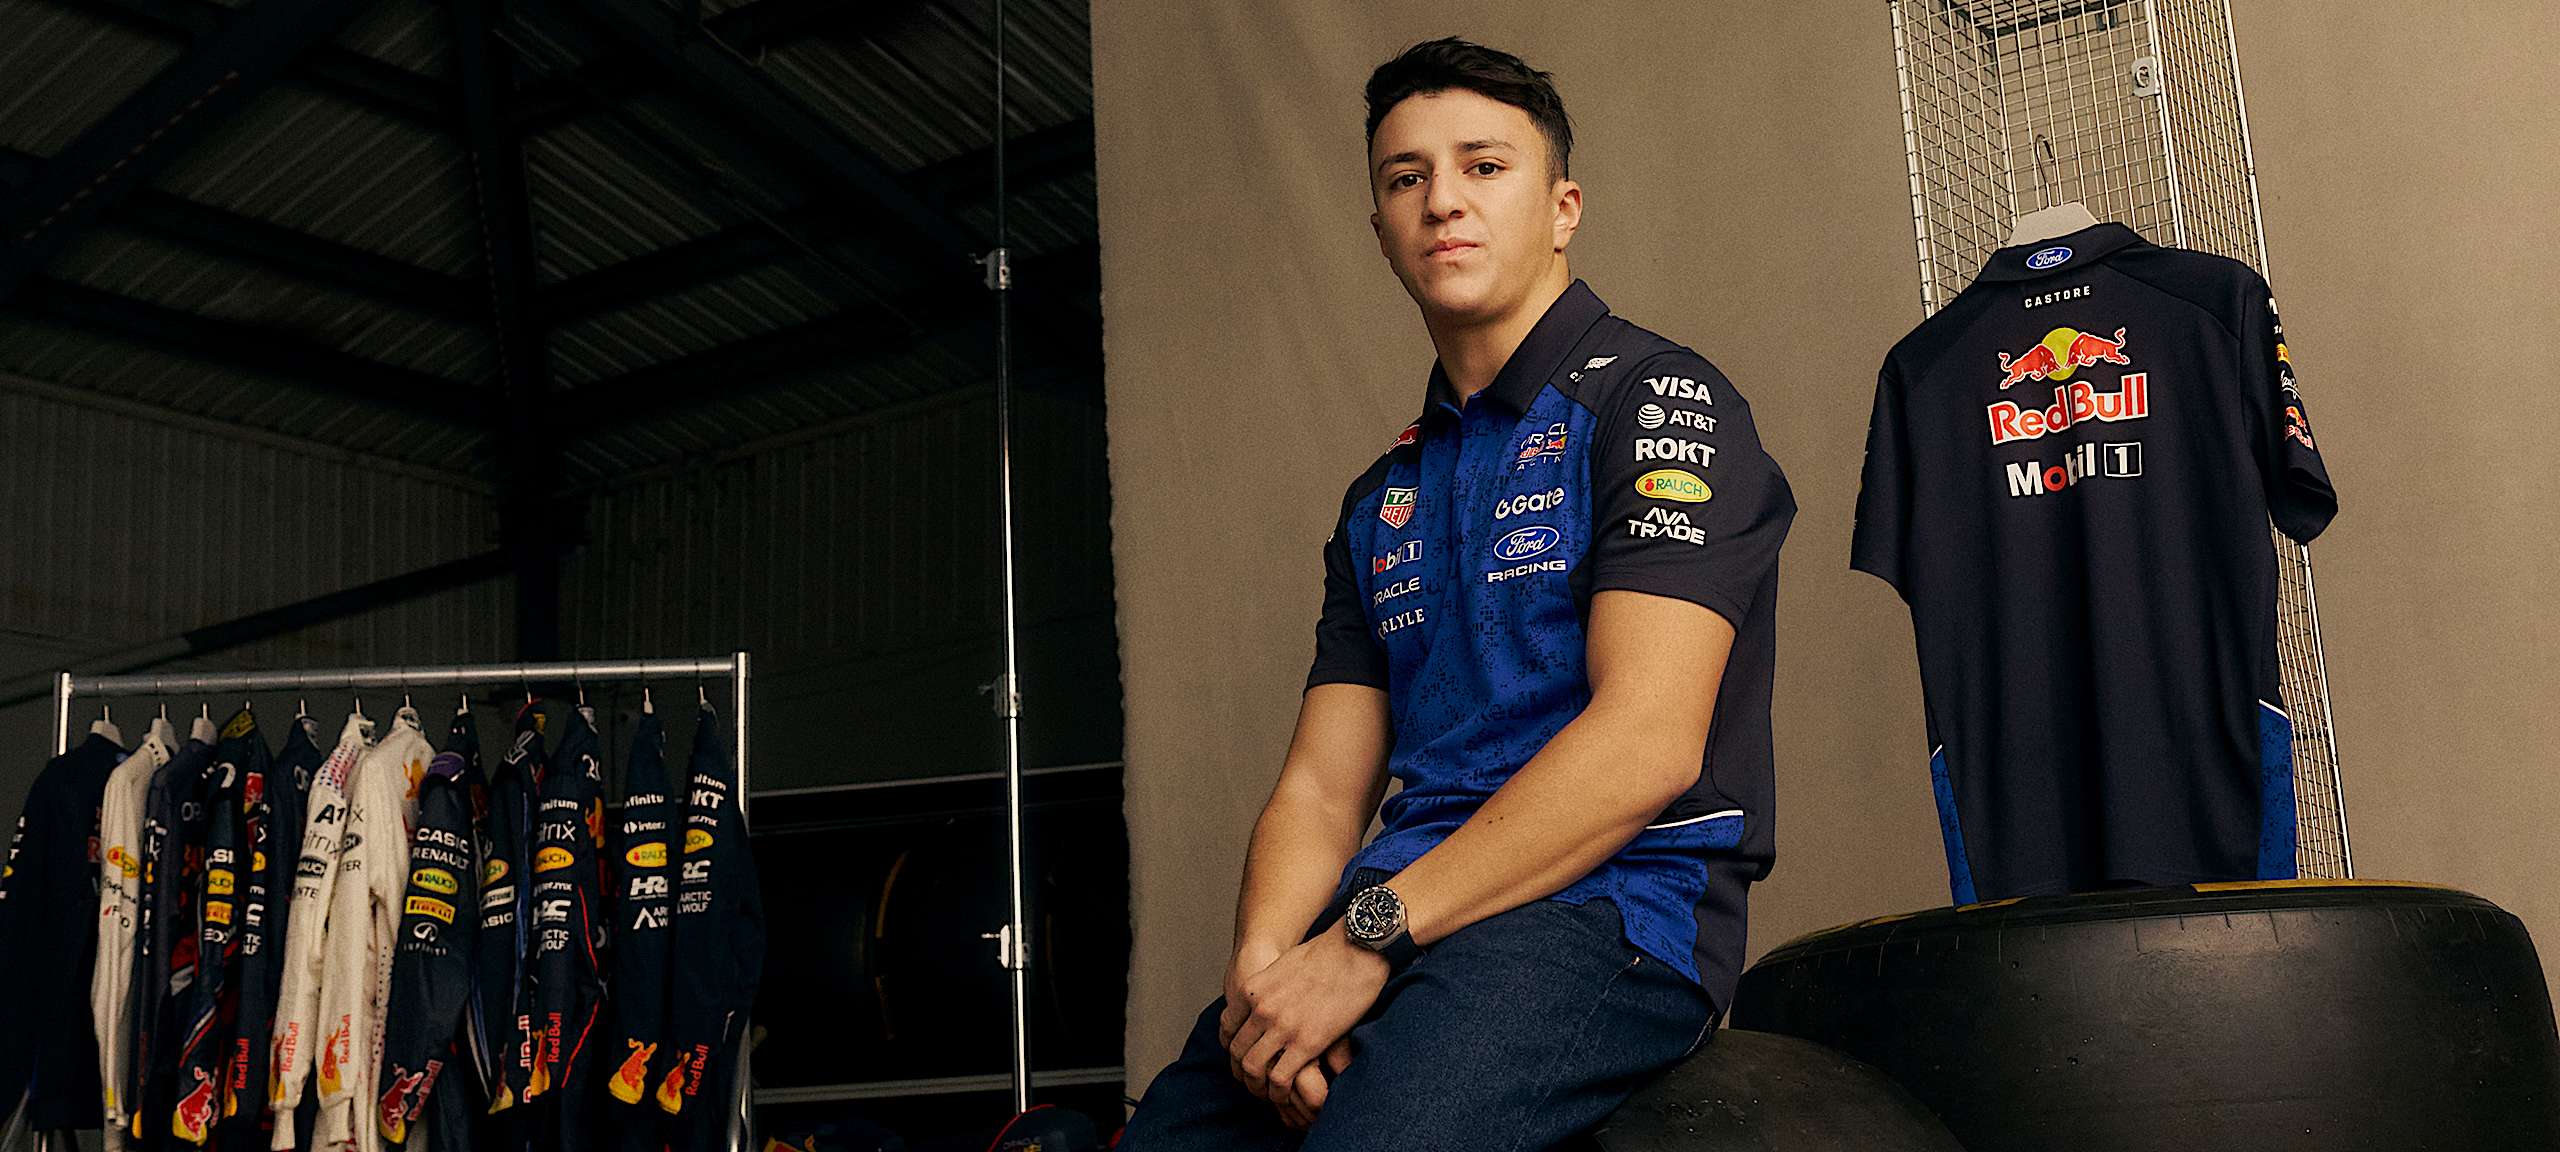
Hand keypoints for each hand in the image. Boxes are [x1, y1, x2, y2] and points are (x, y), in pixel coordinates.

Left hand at [1221, 928, 1388, 1111]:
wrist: (1356, 948)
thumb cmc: (1327, 952)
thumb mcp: (1283, 965)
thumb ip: (1270, 987)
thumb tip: (1272, 999)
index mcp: (1253, 991)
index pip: (1227, 1028)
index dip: (1233, 1048)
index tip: (1243, 1058)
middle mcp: (1262, 1010)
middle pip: (1238, 1052)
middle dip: (1244, 1072)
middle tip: (1255, 1083)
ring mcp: (1282, 1028)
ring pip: (1254, 1069)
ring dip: (1259, 1086)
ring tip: (1270, 1094)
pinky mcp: (1307, 1043)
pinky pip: (1281, 1078)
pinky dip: (1280, 1092)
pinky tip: (1288, 1094)